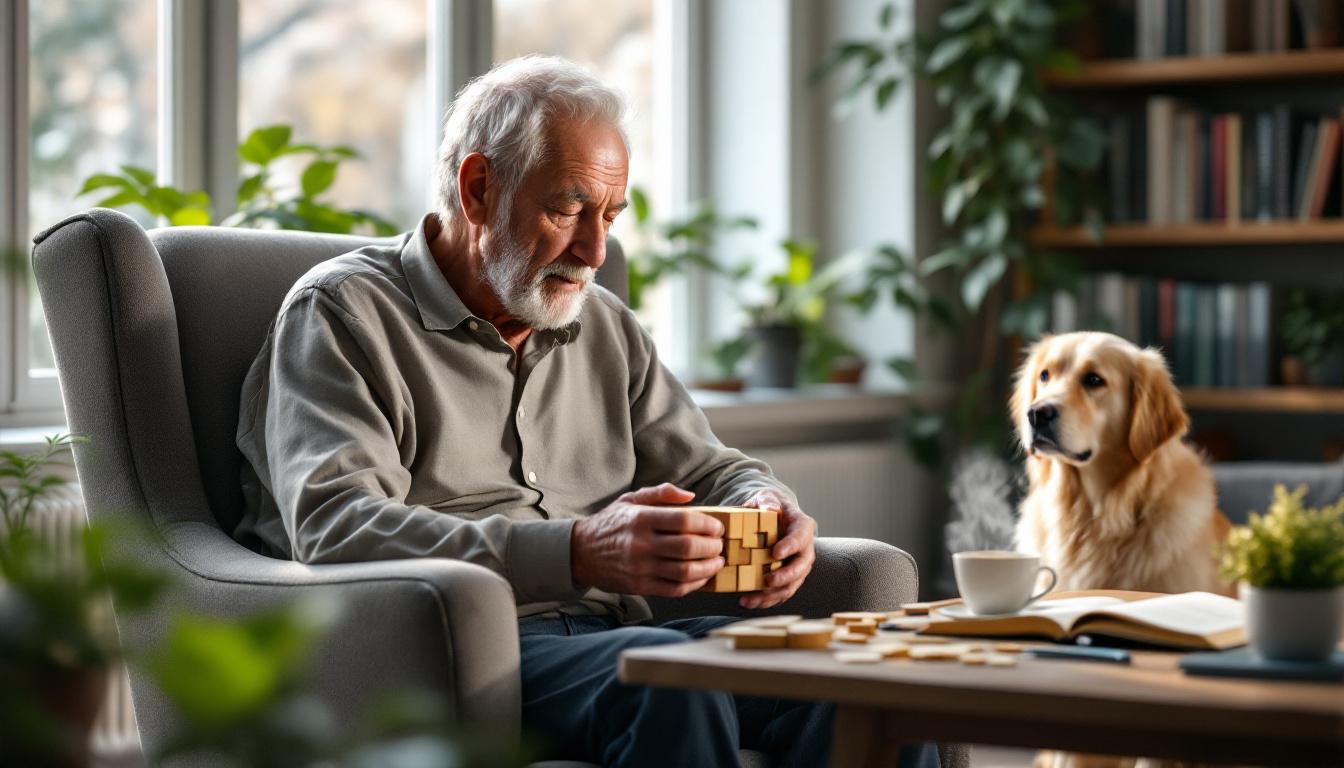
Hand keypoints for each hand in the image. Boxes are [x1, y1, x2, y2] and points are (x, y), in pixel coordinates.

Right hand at [571, 483, 725, 597]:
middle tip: (720, 545)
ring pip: (684, 572)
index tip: (717, 527)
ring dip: (708, 568)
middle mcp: (641, 544)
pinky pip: (674, 589)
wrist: (581, 553)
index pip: (684, 520)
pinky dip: (694, 585)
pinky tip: (701, 577)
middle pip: (688, 548)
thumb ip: (661, 493)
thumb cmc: (611, 523)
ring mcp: (640, 568)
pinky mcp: (640, 586)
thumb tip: (691, 496)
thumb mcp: (631, 499)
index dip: (707, 525)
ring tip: (716, 562)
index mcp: (641, 519)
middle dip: (712, 547)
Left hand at [739, 489, 816, 609]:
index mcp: (802, 527)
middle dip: (785, 576)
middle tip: (768, 581)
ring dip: (772, 595)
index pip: (801, 538)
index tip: (775, 553)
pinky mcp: (788, 578)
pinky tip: (748, 601)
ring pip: (791, 585)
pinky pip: (780, 593)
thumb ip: (767, 500)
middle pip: (801, 567)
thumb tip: (770, 509)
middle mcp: (805, 549)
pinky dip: (765, 600)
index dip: (790, 546)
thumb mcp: (766, 497)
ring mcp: (798, 566)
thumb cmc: (768, 506)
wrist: (769, 517)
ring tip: (751, 598)